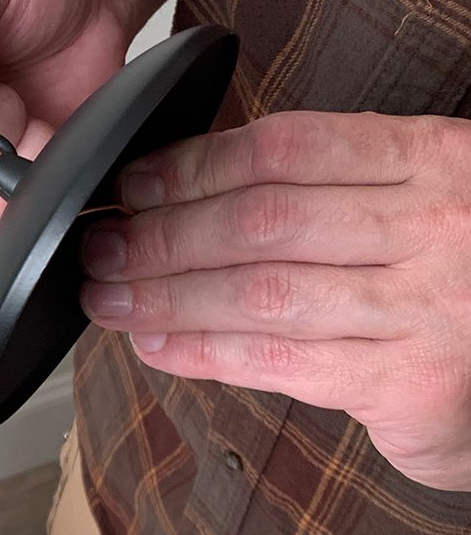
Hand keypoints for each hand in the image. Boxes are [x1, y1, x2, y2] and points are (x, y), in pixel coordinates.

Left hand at [79, 110, 470, 490]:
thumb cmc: (461, 268)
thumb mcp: (419, 197)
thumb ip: (329, 187)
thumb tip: (185, 189)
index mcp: (431, 157)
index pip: (287, 150)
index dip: (194, 165)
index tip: (132, 182)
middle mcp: (435, 224)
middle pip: (263, 221)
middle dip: (163, 235)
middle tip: (99, 246)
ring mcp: (431, 306)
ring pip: (263, 294)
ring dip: (168, 297)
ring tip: (108, 299)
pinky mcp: (415, 384)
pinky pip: (285, 363)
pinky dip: (207, 354)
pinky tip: (158, 347)